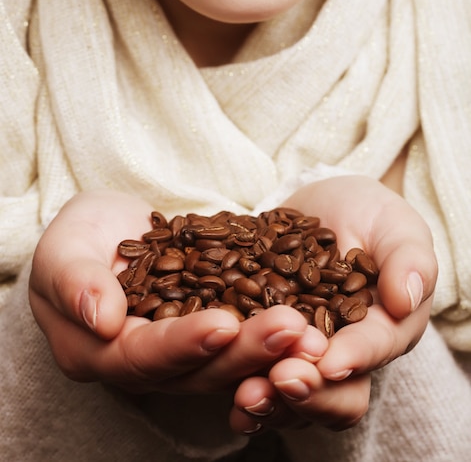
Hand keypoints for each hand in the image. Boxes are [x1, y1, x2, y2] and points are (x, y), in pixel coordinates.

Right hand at [29, 190, 325, 393]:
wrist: (110, 228)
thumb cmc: (79, 235)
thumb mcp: (62, 247)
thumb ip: (73, 281)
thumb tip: (102, 319)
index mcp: (98, 353)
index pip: (141, 357)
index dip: (182, 344)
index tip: (223, 324)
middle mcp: (143, 365)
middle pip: (195, 370)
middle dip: (244, 352)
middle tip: (291, 329)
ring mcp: (181, 352)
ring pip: (228, 362)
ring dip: (270, 348)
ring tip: (310, 329)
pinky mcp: (209, 332)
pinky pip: (244, 338)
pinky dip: (274, 331)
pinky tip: (312, 318)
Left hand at [229, 175, 436, 432]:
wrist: (322, 208)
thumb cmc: (368, 215)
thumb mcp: (396, 227)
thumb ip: (408, 260)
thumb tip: (405, 298)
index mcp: (382, 329)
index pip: (373, 350)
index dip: (354, 357)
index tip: (331, 360)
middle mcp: (342, 353)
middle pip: (333, 394)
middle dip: (308, 390)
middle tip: (281, 377)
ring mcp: (300, 354)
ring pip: (290, 396)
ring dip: (269, 400)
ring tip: (246, 394)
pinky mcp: (262, 344)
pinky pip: (252, 376)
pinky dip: (239, 387)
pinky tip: (221, 392)